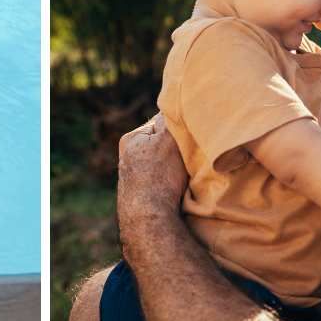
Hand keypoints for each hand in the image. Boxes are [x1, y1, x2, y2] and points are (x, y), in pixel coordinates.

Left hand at [116, 114, 187, 238]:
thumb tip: (173, 102)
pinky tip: (180, 188)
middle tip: (192, 153)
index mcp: (131, 139)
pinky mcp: (141, 198)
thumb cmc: (158, 176)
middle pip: (161, 145)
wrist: (149, 219)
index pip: (160, 124)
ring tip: (186, 173)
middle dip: (176, 148)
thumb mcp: (167, 139)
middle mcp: (127, 158)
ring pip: (162, 165)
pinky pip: (162, 183)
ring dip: (175, 167)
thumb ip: (171, 120)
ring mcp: (133, 179)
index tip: (192, 132)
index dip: (178, 127)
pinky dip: (172, 184)